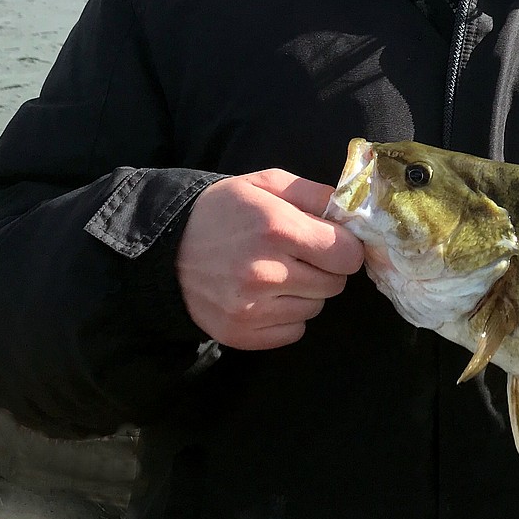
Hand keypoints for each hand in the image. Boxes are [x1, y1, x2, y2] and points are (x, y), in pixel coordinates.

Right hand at [176, 170, 363, 349]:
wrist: (164, 248)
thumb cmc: (224, 210)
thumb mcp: (266, 184)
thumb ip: (315, 194)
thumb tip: (354, 211)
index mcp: (276, 228)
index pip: (347, 254)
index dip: (345, 246)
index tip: (331, 240)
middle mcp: (265, 272)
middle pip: (335, 283)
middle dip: (326, 268)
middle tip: (301, 255)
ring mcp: (251, 308)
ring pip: (316, 307)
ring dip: (307, 292)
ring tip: (279, 273)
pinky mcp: (241, 334)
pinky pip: (294, 331)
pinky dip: (289, 316)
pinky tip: (267, 296)